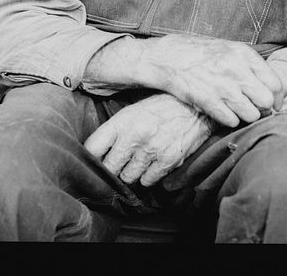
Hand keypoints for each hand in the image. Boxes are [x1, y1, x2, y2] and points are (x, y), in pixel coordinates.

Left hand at [83, 93, 213, 186]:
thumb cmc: (161, 108)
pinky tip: (154, 163)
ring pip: (128, 178)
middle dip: (113, 168)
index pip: (93, 148)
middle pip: (109, 168)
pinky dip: (149, 176)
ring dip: (132, 173)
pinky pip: (148, 181)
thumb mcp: (133, 111)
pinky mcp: (167, 161)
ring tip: (140, 161)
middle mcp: (134, 136)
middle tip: (120, 164)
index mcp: (122, 121)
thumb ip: (115, 131)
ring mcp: (151, 150)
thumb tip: (96, 154)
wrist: (195, 105)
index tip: (94, 161)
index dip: (91, 158)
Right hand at [140, 35, 286, 127]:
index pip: (276, 84)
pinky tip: (222, 111)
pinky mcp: (207, 100)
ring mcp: (221, 86)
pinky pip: (231, 121)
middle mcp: (236, 69)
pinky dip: (229, 120)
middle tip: (254, 108)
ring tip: (236, 109)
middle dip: (263, 108)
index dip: (277, 98)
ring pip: (251, 114)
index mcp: (244, 54)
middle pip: (267, 101)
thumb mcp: (231, 49)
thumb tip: (281, 91)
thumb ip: (254, 67)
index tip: (272, 103)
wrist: (167, 57)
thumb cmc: (202, 54)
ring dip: (245, 115)